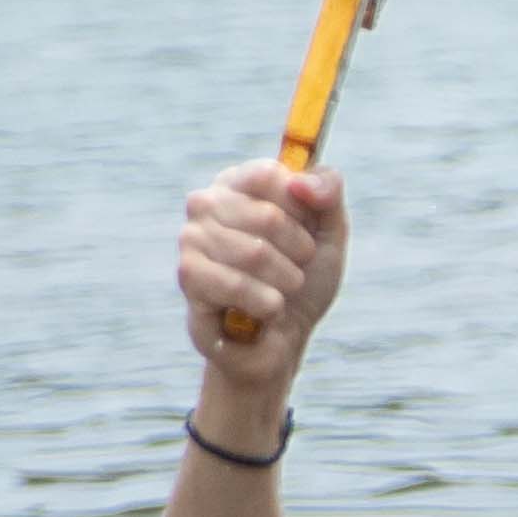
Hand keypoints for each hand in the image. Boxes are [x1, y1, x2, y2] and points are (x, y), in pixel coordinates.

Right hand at [176, 161, 346, 392]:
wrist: (283, 341)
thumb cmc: (302, 280)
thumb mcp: (329, 232)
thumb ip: (328, 190)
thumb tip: (299, 182)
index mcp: (238, 182)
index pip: (271, 175)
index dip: (302, 211)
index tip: (307, 232)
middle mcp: (206, 203)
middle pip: (268, 216)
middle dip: (299, 253)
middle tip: (296, 271)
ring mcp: (191, 239)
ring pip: (255, 254)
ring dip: (285, 283)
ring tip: (281, 293)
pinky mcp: (188, 278)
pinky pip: (236, 286)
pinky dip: (265, 305)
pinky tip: (264, 311)